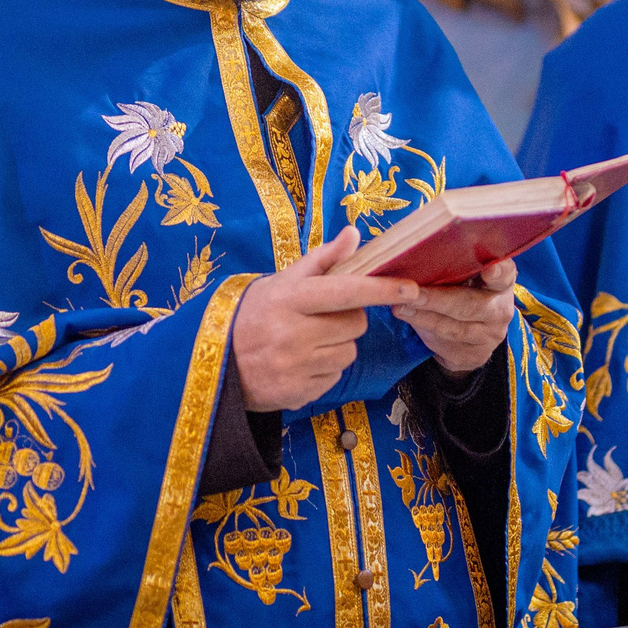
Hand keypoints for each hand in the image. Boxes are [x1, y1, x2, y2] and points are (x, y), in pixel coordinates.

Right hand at [232, 227, 419, 411]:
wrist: (217, 363)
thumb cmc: (254, 314)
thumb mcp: (281, 281)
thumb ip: (322, 259)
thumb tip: (355, 234)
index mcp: (289, 299)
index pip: (345, 291)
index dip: (381, 289)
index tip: (410, 287)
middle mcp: (291, 333)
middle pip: (355, 324)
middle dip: (348, 319)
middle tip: (322, 319)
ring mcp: (294, 367)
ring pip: (349, 353)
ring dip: (338, 346)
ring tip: (308, 342)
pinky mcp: (297, 393)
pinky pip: (335, 377)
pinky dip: (325, 370)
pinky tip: (301, 363)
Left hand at [395, 257, 516, 375]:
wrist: (469, 341)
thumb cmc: (462, 294)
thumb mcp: (464, 279)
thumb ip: (453, 268)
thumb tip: (416, 254)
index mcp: (502, 283)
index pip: (505, 275)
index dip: (498, 271)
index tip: (489, 269)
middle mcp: (500, 309)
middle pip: (471, 304)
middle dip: (438, 299)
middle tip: (413, 292)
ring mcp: (490, 335)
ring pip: (454, 327)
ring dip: (424, 316)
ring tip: (400, 307)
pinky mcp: (475, 355)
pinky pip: (446, 343)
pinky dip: (423, 329)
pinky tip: (408, 318)